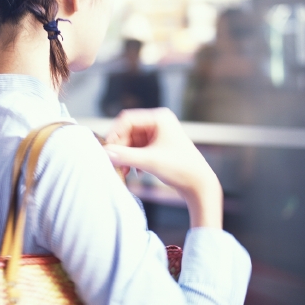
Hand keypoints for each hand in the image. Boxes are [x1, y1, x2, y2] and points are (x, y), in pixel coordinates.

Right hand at [104, 108, 222, 228]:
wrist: (199, 185)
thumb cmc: (181, 169)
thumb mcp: (150, 162)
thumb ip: (125, 156)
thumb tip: (105, 152)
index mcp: (159, 118)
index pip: (127, 119)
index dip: (115, 134)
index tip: (107, 150)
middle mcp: (158, 123)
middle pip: (128, 131)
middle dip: (120, 148)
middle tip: (114, 164)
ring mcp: (158, 134)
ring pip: (131, 142)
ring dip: (126, 156)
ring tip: (124, 171)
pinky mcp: (157, 146)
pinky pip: (137, 149)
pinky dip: (133, 160)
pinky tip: (136, 172)